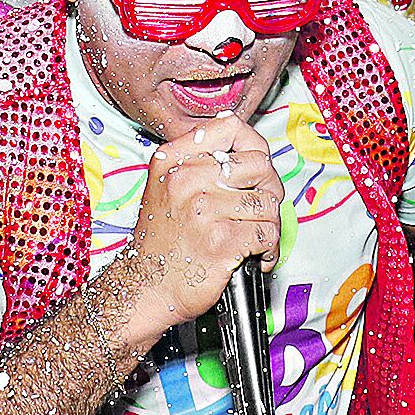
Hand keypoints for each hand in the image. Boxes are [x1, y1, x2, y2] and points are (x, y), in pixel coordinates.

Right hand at [109, 116, 284, 342]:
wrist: (144, 287)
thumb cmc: (159, 243)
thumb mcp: (165, 187)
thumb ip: (199, 164)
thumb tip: (249, 154)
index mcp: (174, 160)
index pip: (231, 127)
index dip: (255, 145)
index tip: (258, 165)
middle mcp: (187, 179)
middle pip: (260, 164)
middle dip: (270, 188)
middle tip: (261, 208)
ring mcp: (205, 210)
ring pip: (268, 202)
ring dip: (270, 224)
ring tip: (257, 236)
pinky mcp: (222, 241)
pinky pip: (267, 233)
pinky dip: (270, 248)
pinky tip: (256, 254)